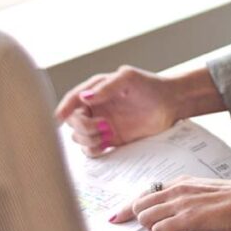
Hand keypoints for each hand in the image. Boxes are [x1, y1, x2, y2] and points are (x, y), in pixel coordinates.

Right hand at [55, 66, 179, 156]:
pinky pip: (92, 149)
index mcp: (96, 90)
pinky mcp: (111, 140)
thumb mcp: (128, 79)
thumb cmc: (151, 85)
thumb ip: (106, 87)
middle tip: (101, 127)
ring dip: (88, 140)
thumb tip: (84, 98)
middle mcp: (96, 108)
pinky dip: (93, 151)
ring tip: (107, 136)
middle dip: (82, 127)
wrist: (171, 104)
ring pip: (79, 137)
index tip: (59, 118)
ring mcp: (102, 125)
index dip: (64, 108)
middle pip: (73, 121)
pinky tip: (105, 146)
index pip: (73, 99)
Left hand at [109, 176, 230, 230]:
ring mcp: (179, 203)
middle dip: (142, 222)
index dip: (128, 208)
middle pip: (139, 207)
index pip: (144, 194)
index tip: (116, 216)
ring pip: (146, 219)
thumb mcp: (205, 193)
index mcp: (180, 182)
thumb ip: (188, 200)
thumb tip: (176, 217)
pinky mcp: (185, 218)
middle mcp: (175, 190)